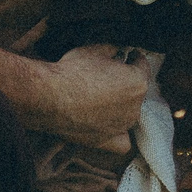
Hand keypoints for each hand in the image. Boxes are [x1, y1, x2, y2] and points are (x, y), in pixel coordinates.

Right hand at [32, 43, 155, 151]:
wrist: (50, 96)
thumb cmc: (73, 71)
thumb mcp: (94, 50)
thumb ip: (112, 49)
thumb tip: (118, 49)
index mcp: (137, 82)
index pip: (142, 66)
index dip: (135, 58)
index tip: (129, 55)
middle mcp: (135, 107)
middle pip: (136, 92)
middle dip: (126, 83)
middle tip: (109, 76)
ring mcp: (122, 126)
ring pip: (129, 114)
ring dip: (121, 105)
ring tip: (103, 98)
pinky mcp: (107, 140)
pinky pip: (122, 142)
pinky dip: (120, 135)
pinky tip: (113, 127)